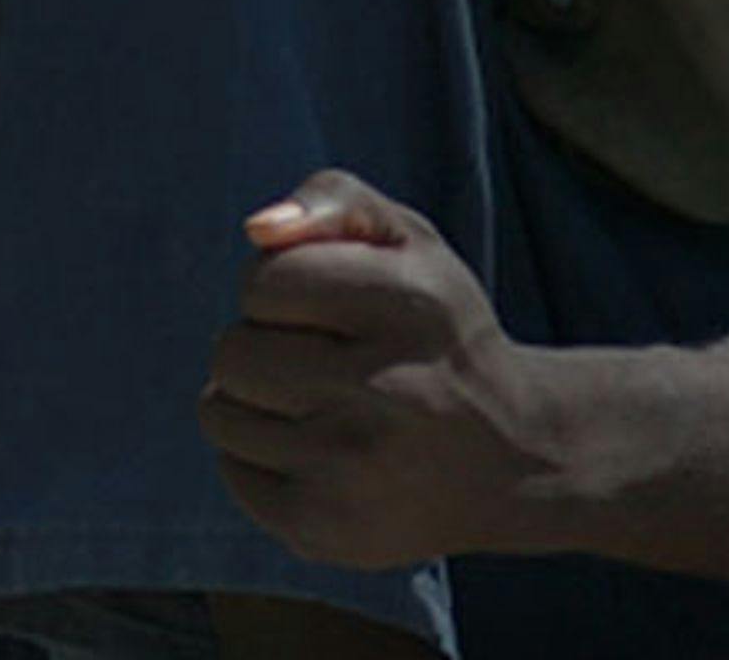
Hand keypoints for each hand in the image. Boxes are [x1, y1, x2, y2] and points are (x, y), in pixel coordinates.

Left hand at [197, 170, 572, 571]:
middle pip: (231, 351)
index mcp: (411, 306)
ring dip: (254, 401)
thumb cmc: (436, 332)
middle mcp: (388, 392)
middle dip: (262, 344)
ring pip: (218, 413)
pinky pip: (230, 470)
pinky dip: (257, 454)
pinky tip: (317, 449)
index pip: (265, 282)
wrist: (510, 457)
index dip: (280, 287)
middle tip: (321, 357)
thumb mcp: (410, 241)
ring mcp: (353, 471)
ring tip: (318, 403)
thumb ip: (334, 199)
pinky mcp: (325, 530)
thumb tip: (259, 229)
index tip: (325, 305)